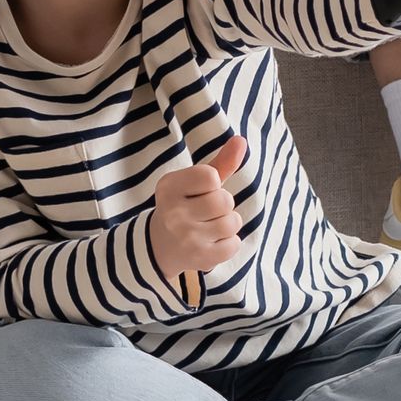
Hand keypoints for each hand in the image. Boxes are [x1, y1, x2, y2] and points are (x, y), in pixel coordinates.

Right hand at [151, 132, 246, 302]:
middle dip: (223, 204)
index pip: (210, 176)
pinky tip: (212, 241)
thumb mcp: (193, 182)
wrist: (159, 246)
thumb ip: (219, 162)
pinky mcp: (200, 259)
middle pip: (225, 200)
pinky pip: (234, 244)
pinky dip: (229, 242)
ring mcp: (186, 239)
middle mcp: (173, 213)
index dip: (213, 182)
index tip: (200, 190)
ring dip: (228, 222)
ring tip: (211, 226)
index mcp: (169, 188)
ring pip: (232, 222)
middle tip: (207, 210)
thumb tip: (241, 141)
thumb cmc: (183, 205)